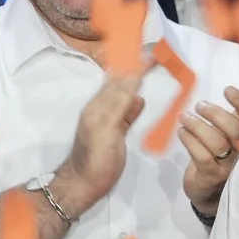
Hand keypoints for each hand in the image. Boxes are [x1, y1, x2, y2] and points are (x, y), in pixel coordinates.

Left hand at [57, 67, 146, 211]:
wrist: (84, 185)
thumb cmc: (95, 159)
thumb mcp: (106, 129)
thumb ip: (119, 104)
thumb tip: (134, 76)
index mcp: (99, 105)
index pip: (119, 79)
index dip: (134, 65)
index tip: (151, 53)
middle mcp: (103, 108)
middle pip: (121, 83)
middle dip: (135, 69)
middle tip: (154, 57)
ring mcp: (109, 121)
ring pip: (124, 96)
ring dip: (136, 83)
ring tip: (150, 71)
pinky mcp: (115, 133)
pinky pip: (126, 112)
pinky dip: (135, 103)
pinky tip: (142, 100)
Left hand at [178, 84, 238, 219]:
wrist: (211, 189)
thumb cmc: (224, 153)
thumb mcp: (236, 129)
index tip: (226, 90)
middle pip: (236, 130)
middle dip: (216, 114)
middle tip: (199, 105)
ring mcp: (229, 167)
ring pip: (217, 143)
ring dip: (198, 126)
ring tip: (184, 117)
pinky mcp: (212, 176)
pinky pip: (202, 156)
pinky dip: (190, 142)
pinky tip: (182, 132)